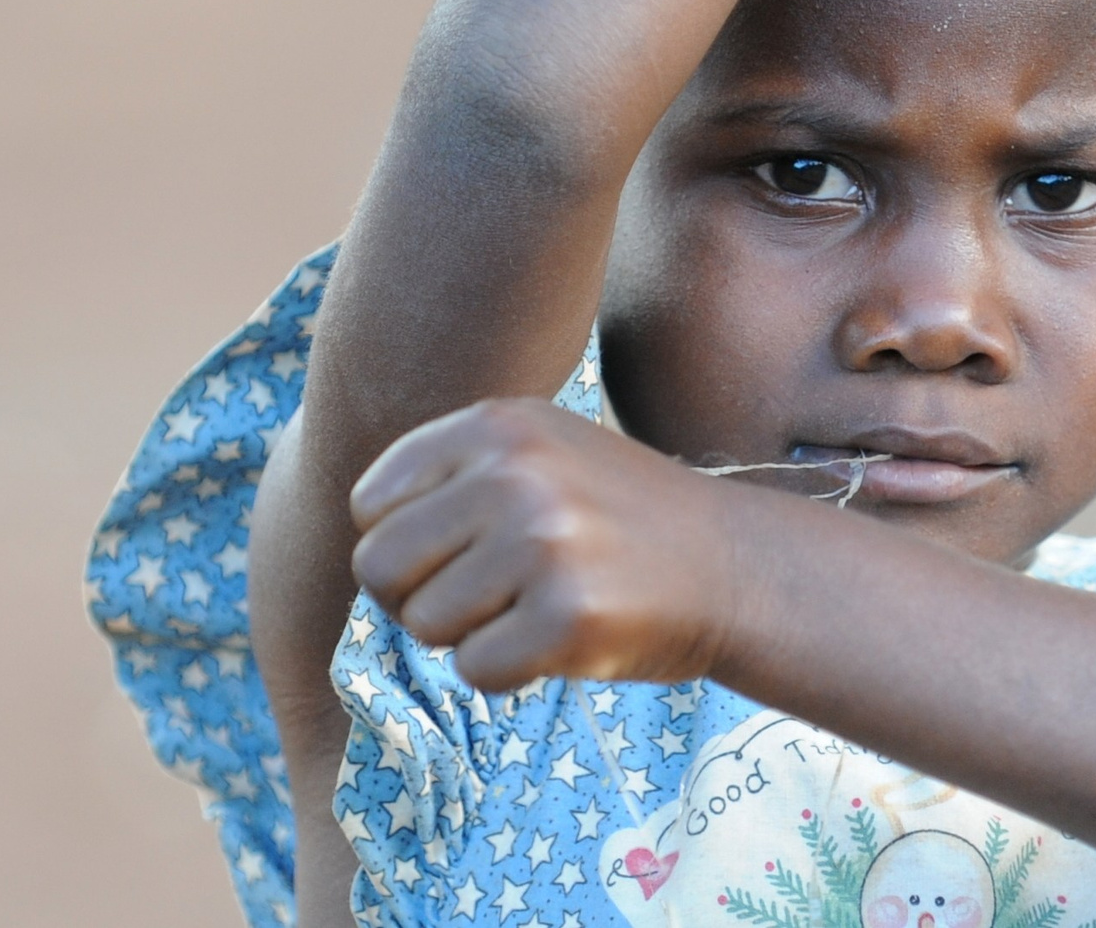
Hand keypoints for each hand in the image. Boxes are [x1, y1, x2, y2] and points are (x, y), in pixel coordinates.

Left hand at [348, 397, 754, 688]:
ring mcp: (544, 542)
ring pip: (423, 625)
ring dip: (473, 634)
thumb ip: (450, 476)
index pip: (371, 505)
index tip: (469, 548)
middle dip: (424, 597)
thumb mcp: (541, 454)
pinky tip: (568, 636)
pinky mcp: (569, 615)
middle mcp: (516, 472)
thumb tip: (360, 539)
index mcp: (499, 423)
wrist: (736, 565)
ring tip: (540, 605)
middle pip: (379, 568)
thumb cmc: (620, 519)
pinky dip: (513, 671)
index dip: (411, 543)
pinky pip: (476, 671)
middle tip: (495, 593)